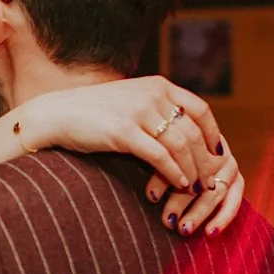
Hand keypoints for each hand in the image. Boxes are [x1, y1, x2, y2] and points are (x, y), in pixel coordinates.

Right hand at [25, 78, 242, 234]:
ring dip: (193, 170)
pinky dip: (174, 173)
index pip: (200, 109)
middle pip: (193, 131)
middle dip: (205, 160)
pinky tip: (179, 185)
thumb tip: (182, 134)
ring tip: (196, 188)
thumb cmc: (94, 113)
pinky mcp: (124, 132)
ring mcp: (138, 112)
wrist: (57, 114)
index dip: (213, 133)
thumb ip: (156, 110)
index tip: (216, 153)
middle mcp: (152, 95)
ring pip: (180, 145)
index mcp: (158, 85)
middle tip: (210, 180)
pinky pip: (160, 157)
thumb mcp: (131, 101)